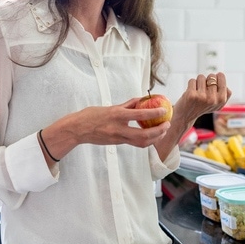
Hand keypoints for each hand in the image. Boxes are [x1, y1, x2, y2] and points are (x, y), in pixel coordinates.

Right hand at [42, 99, 169, 158]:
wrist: (77, 130)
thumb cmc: (91, 115)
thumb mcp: (109, 106)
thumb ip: (126, 105)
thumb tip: (141, 100)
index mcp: (117, 115)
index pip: (140, 115)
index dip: (154, 113)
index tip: (164, 110)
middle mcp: (118, 128)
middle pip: (144, 135)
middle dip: (158, 131)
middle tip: (167, 124)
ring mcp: (118, 138)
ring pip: (141, 142)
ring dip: (154, 138)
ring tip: (162, 131)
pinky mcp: (116, 143)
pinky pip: (134, 143)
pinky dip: (145, 140)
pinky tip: (151, 136)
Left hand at [174, 72, 231, 126]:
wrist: (186, 116)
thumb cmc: (202, 106)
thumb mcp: (217, 104)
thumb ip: (224, 94)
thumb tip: (223, 81)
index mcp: (222, 100)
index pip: (221, 76)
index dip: (215, 77)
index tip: (212, 84)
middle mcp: (213, 99)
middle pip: (211, 76)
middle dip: (206, 80)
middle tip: (203, 90)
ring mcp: (202, 97)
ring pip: (201, 77)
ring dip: (198, 82)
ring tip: (197, 92)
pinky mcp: (191, 95)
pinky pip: (192, 80)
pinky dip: (190, 85)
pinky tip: (190, 94)